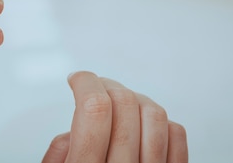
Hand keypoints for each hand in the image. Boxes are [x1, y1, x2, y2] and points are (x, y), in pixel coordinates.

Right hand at [42, 71, 187, 162]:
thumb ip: (56, 159)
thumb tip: (70, 134)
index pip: (94, 109)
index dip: (84, 81)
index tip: (77, 78)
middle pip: (123, 104)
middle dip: (105, 85)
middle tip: (94, 88)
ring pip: (154, 114)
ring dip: (134, 99)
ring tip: (119, 104)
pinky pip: (177, 135)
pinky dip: (161, 121)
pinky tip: (142, 126)